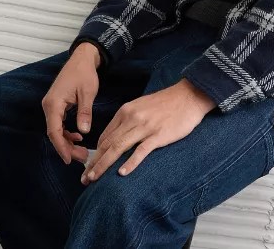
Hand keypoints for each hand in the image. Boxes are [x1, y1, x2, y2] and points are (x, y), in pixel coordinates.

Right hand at [41, 42, 100, 164]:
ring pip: (56, 130)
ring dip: (67, 141)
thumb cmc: (84, 73)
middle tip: (82, 158)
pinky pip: (59, 123)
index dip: (61, 147)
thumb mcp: (87, 93)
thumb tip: (84, 132)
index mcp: (54, 104)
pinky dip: (66, 132)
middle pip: (54, 133)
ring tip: (82, 151)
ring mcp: (52, 106)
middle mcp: (49, 106)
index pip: (54, 131)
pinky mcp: (56, 105)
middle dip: (67, 147)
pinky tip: (78, 137)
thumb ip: (84, 112)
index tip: (69, 160)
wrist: (82, 59)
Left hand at [81, 78, 215, 183]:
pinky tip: (121, 173)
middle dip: (94, 163)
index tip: (88, 167)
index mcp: (126, 111)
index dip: (95, 153)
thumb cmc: (166, 103)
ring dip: (104, 165)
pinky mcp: (158, 135)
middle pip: (108, 144)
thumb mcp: (141, 106)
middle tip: (85, 179)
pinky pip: (141, 151)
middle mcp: (132, 118)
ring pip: (118, 148)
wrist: (189, 95)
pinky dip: (130, 163)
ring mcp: (145, 127)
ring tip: (94, 179)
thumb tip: (116, 137)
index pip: (105, 135)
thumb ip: (128, 120)